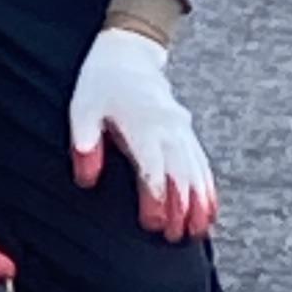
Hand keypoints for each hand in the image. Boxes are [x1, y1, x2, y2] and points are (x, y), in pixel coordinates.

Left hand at [69, 25, 216, 239]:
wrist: (128, 52)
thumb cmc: (101, 83)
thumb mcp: (82, 109)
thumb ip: (86, 145)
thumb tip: (87, 181)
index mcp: (143, 124)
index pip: (153, 168)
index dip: (156, 199)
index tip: (153, 225)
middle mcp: (168, 128)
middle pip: (181, 173)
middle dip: (181, 208)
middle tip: (177, 239)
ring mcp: (181, 130)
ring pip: (196, 170)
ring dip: (199, 202)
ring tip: (199, 232)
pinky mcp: (185, 132)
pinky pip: (202, 162)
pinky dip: (207, 187)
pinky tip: (209, 211)